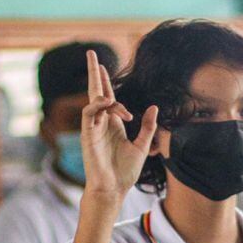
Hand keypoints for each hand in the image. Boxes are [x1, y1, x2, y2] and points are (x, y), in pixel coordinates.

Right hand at [80, 50, 158, 196]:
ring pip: (94, 101)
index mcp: (113, 124)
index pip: (108, 97)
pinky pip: (89, 113)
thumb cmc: (125, 172)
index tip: (104, 66)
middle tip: (90, 53)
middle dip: (93, 73)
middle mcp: (101, 123)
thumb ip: (148, 127)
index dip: (105, 81)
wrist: (114, 189)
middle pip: (96, 92)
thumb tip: (154, 107)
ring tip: (113, 97)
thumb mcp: (143, 146)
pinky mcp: (88, 135)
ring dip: (103, 92)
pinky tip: (108, 103)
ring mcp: (93, 128)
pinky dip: (98, 105)